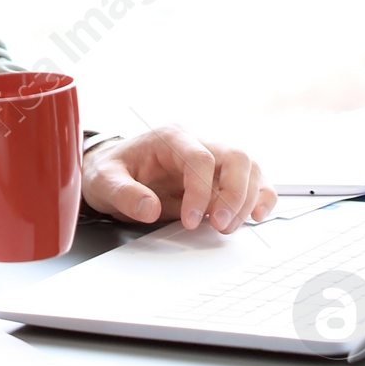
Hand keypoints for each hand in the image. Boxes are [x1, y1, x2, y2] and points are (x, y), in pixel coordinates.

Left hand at [81, 127, 275, 233]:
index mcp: (170, 138)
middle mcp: (196, 142)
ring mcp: (212, 158)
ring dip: (247, 200)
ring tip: (227, 227)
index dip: (201, 191)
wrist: (114, 170)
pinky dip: (261, 197)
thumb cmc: (111, 171)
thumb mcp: (103, 181)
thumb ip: (123, 193)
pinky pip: (253, 180)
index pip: (200, 157)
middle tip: (220, 226)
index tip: (191, 222)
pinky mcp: (220, 176)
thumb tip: (148, 208)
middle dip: (235, 194)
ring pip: (249, 168)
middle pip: (236, 156)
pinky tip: (256, 216)